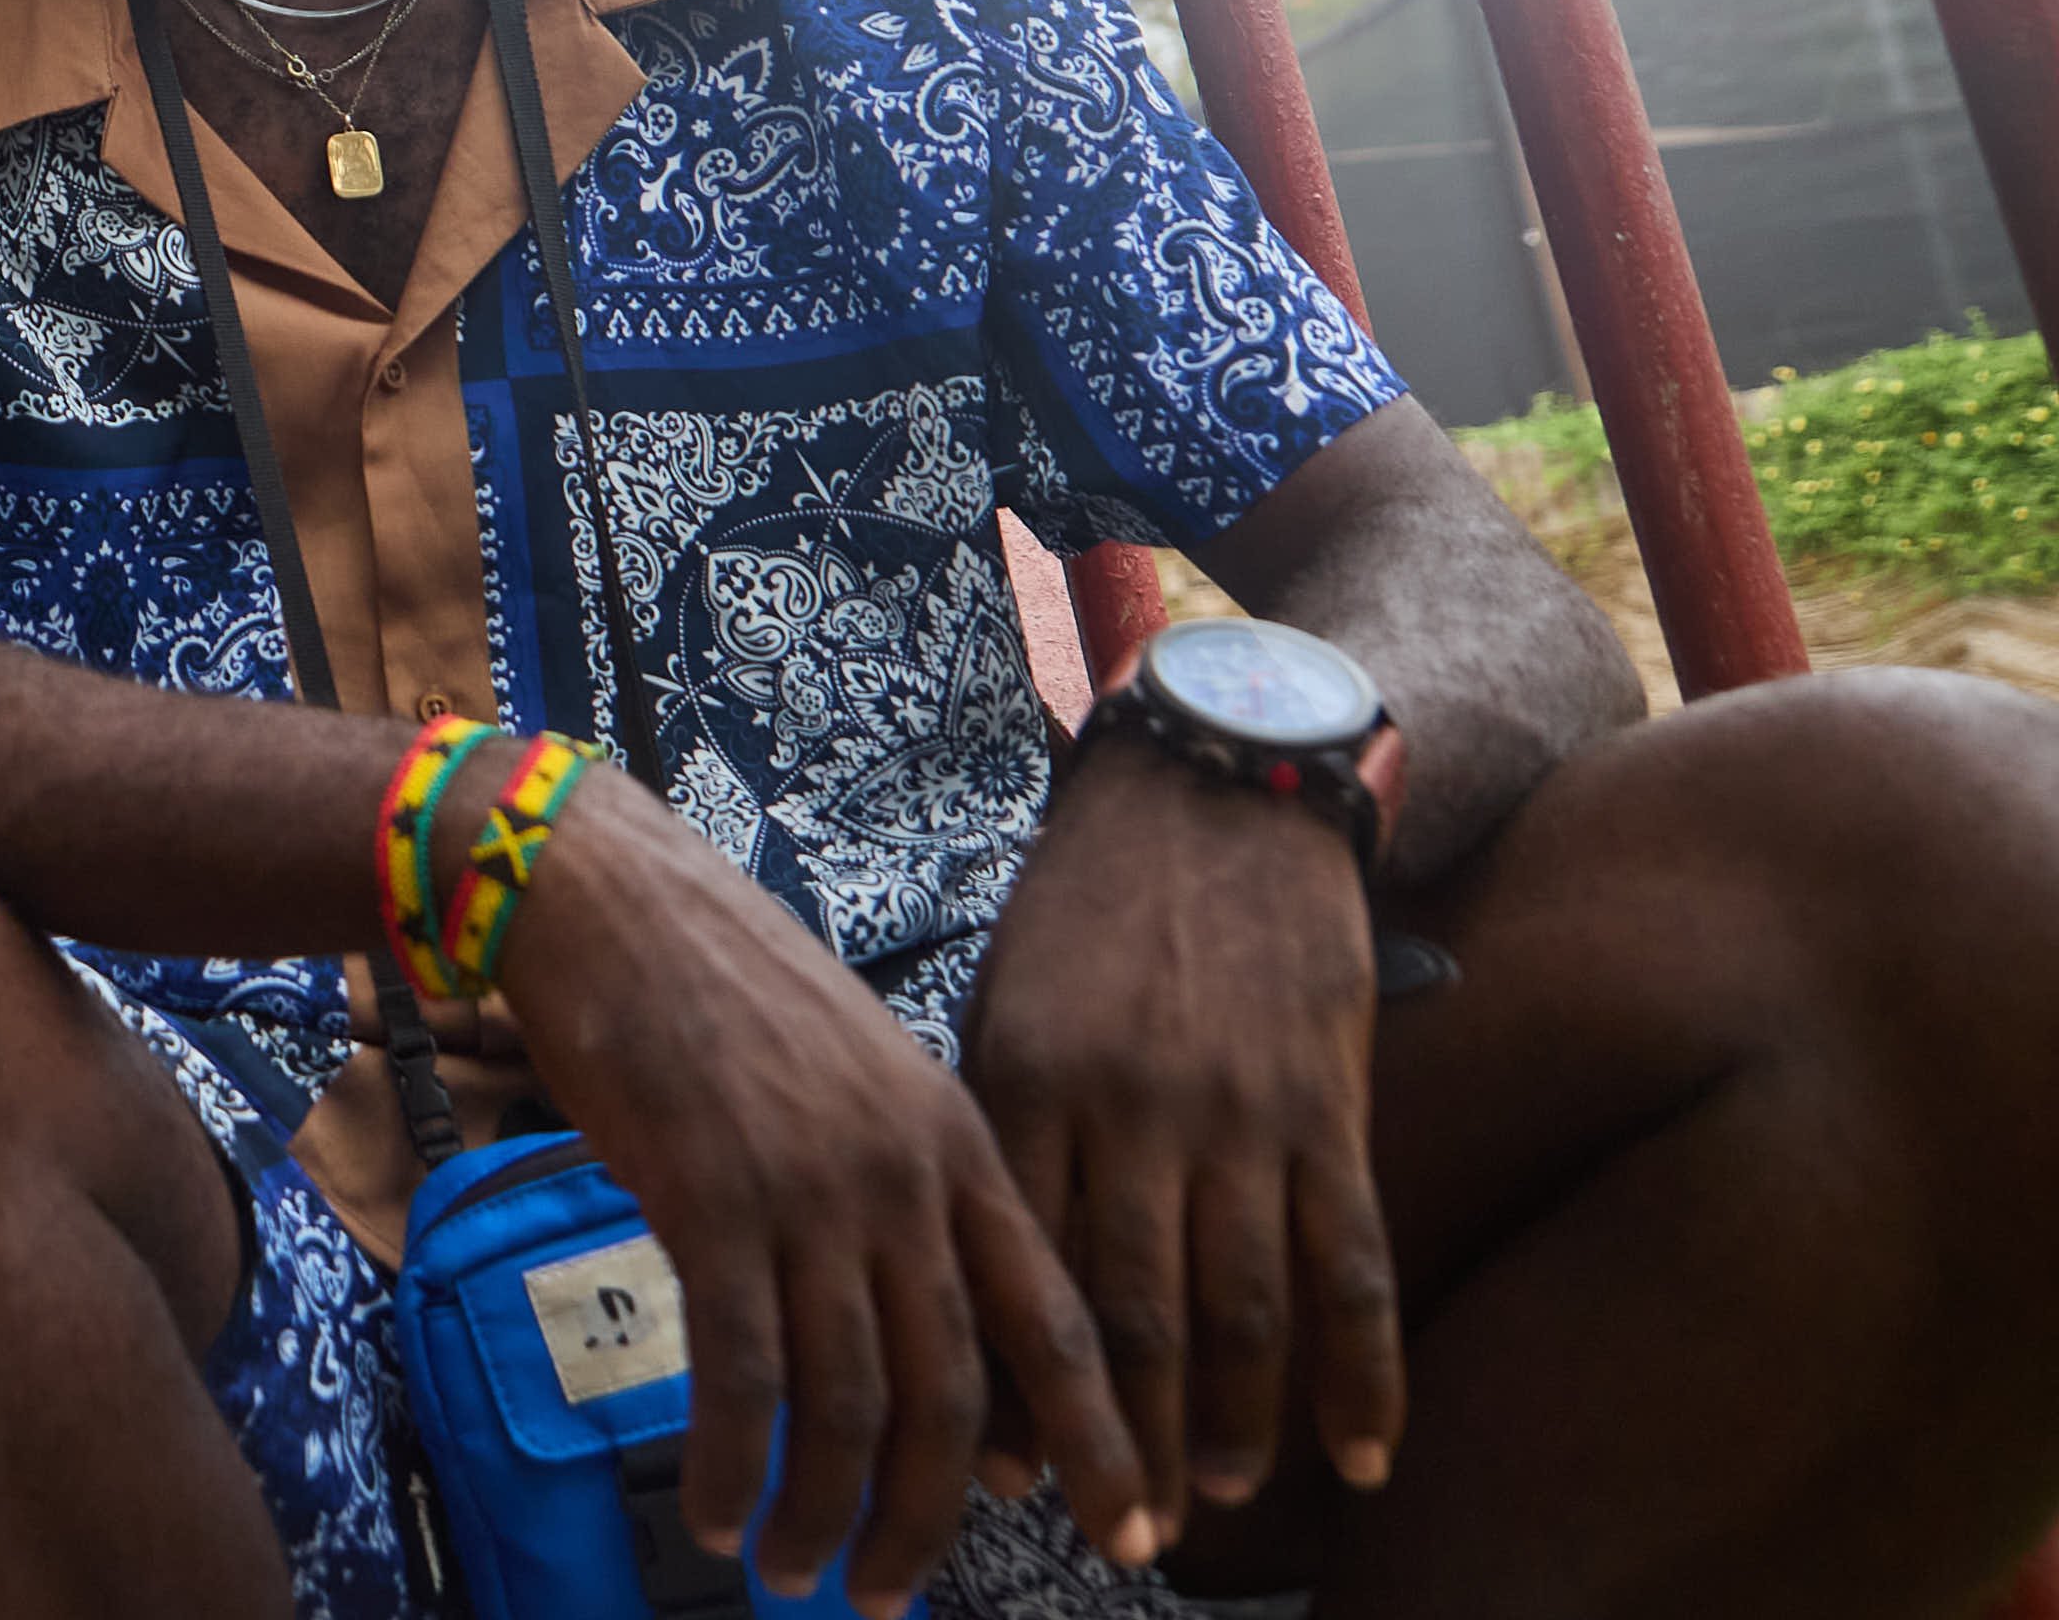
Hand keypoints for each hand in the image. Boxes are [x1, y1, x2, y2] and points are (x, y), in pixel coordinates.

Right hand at [497, 778, 1147, 1612]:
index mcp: (959, 1141)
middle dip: (928, 1519)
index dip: (1100, 1444)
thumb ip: (902, 1186)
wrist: (607, 892)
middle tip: (889, 1596)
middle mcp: (905, 1178)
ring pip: (848, 1403)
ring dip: (823, 1512)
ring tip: (796, 1571)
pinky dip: (733, 1461)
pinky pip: (742, 1373)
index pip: (1060, 1323)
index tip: (1131, 1536)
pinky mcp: (711, 1201)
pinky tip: (715, 1507)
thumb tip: (908, 1322)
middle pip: (952, 1395)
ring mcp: (812, 1191)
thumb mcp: (857, 1072)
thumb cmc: (719, 980)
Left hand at [965, 734, 1397, 1537]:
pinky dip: (1361, 1374)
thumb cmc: (1087, 913)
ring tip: (1212, 1502)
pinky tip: (1358, 1458)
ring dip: (1231, 1422)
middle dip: (1118, 1440)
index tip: (996, 1476)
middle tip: (1113, 1536)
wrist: (1214, 792)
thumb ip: (997, 1134)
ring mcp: (1236, 1112)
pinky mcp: (1327, 1107)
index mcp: (1021, 1082)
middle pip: (1124, 1314)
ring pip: (1239, 1308)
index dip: (1009, 1385)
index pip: (1011, 1268)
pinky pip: (1351, 1264)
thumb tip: (968, 1281)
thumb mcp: (1002, 1005)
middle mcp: (1126, 1107)